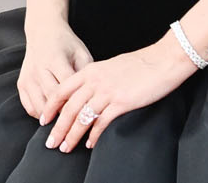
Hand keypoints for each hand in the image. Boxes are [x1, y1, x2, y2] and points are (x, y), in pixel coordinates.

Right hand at [17, 19, 93, 119]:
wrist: (43, 33)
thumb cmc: (67, 45)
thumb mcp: (81, 53)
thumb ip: (86, 73)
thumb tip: (92, 96)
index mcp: (55, 59)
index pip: (66, 86)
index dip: (77, 101)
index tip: (87, 111)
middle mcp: (39, 69)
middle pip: (52, 99)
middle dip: (66, 113)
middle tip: (78, 123)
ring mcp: (28, 77)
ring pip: (40, 107)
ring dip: (53, 118)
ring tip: (65, 122)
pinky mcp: (21, 84)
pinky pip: (30, 108)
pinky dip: (41, 115)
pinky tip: (52, 115)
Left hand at [39, 33, 194, 151]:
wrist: (164, 59)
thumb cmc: (141, 64)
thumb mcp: (112, 66)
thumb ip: (97, 77)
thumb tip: (88, 92)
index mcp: (91, 70)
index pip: (62, 90)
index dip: (51, 107)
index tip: (43, 120)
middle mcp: (96, 80)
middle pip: (68, 107)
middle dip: (57, 127)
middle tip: (50, 142)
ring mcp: (108, 91)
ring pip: (82, 117)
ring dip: (71, 135)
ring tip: (66, 147)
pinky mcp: (121, 102)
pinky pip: (102, 122)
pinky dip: (94, 135)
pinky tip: (90, 144)